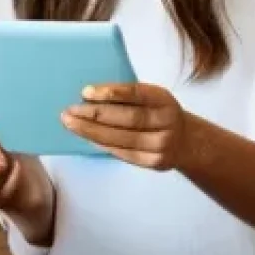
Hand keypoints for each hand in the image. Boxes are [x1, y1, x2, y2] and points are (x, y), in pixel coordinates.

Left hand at [62, 82, 187, 170]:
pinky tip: (86, 137)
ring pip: (122, 138)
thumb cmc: (157, 112)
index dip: (111, 92)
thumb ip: (126, 96)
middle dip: (94, 115)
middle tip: (69, 111)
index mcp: (164, 99)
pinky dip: (102, 144)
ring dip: (92, 131)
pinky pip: (123, 153)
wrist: (186, 141)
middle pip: (127, 118)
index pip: (136, 93)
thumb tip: (88, 96)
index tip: (85, 92)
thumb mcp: (150, 97)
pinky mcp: (154, 162)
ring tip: (71, 124)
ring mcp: (162, 144)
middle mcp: (167, 122)